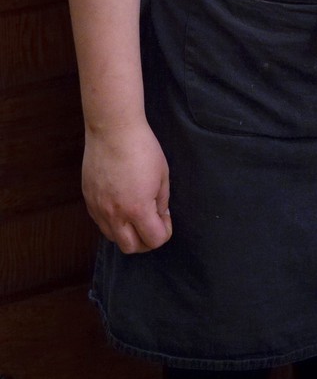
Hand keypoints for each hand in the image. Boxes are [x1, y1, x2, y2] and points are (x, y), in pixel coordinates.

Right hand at [82, 122, 171, 253]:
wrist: (112, 130)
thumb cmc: (142, 148)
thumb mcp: (162, 175)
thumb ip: (161, 201)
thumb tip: (160, 216)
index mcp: (138, 209)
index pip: (153, 240)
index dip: (165, 232)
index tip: (166, 218)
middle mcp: (115, 215)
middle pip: (130, 248)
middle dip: (146, 241)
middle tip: (153, 224)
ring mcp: (98, 209)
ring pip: (113, 238)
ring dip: (127, 233)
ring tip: (137, 215)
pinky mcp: (88, 200)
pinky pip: (100, 223)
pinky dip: (113, 222)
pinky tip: (121, 205)